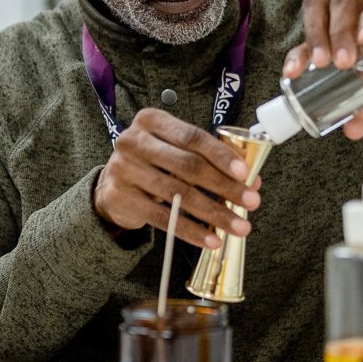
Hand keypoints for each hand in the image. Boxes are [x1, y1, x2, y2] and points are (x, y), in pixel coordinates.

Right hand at [93, 108, 261, 249]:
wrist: (111, 185)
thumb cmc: (153, 163)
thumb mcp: (176, 151)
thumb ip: (210, 160)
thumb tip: (251, 181)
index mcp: (152, 121)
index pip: (192, 137)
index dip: (221, 155)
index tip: (245, 173)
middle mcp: (134, 141)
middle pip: (188, 166)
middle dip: (224, 186)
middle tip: (251, 202)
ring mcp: (124, 169)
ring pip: (178, 194)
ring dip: (214, 213)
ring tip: (238, 226)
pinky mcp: (120, 197)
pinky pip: (163, 218)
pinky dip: (191, 231)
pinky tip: (210, 240)